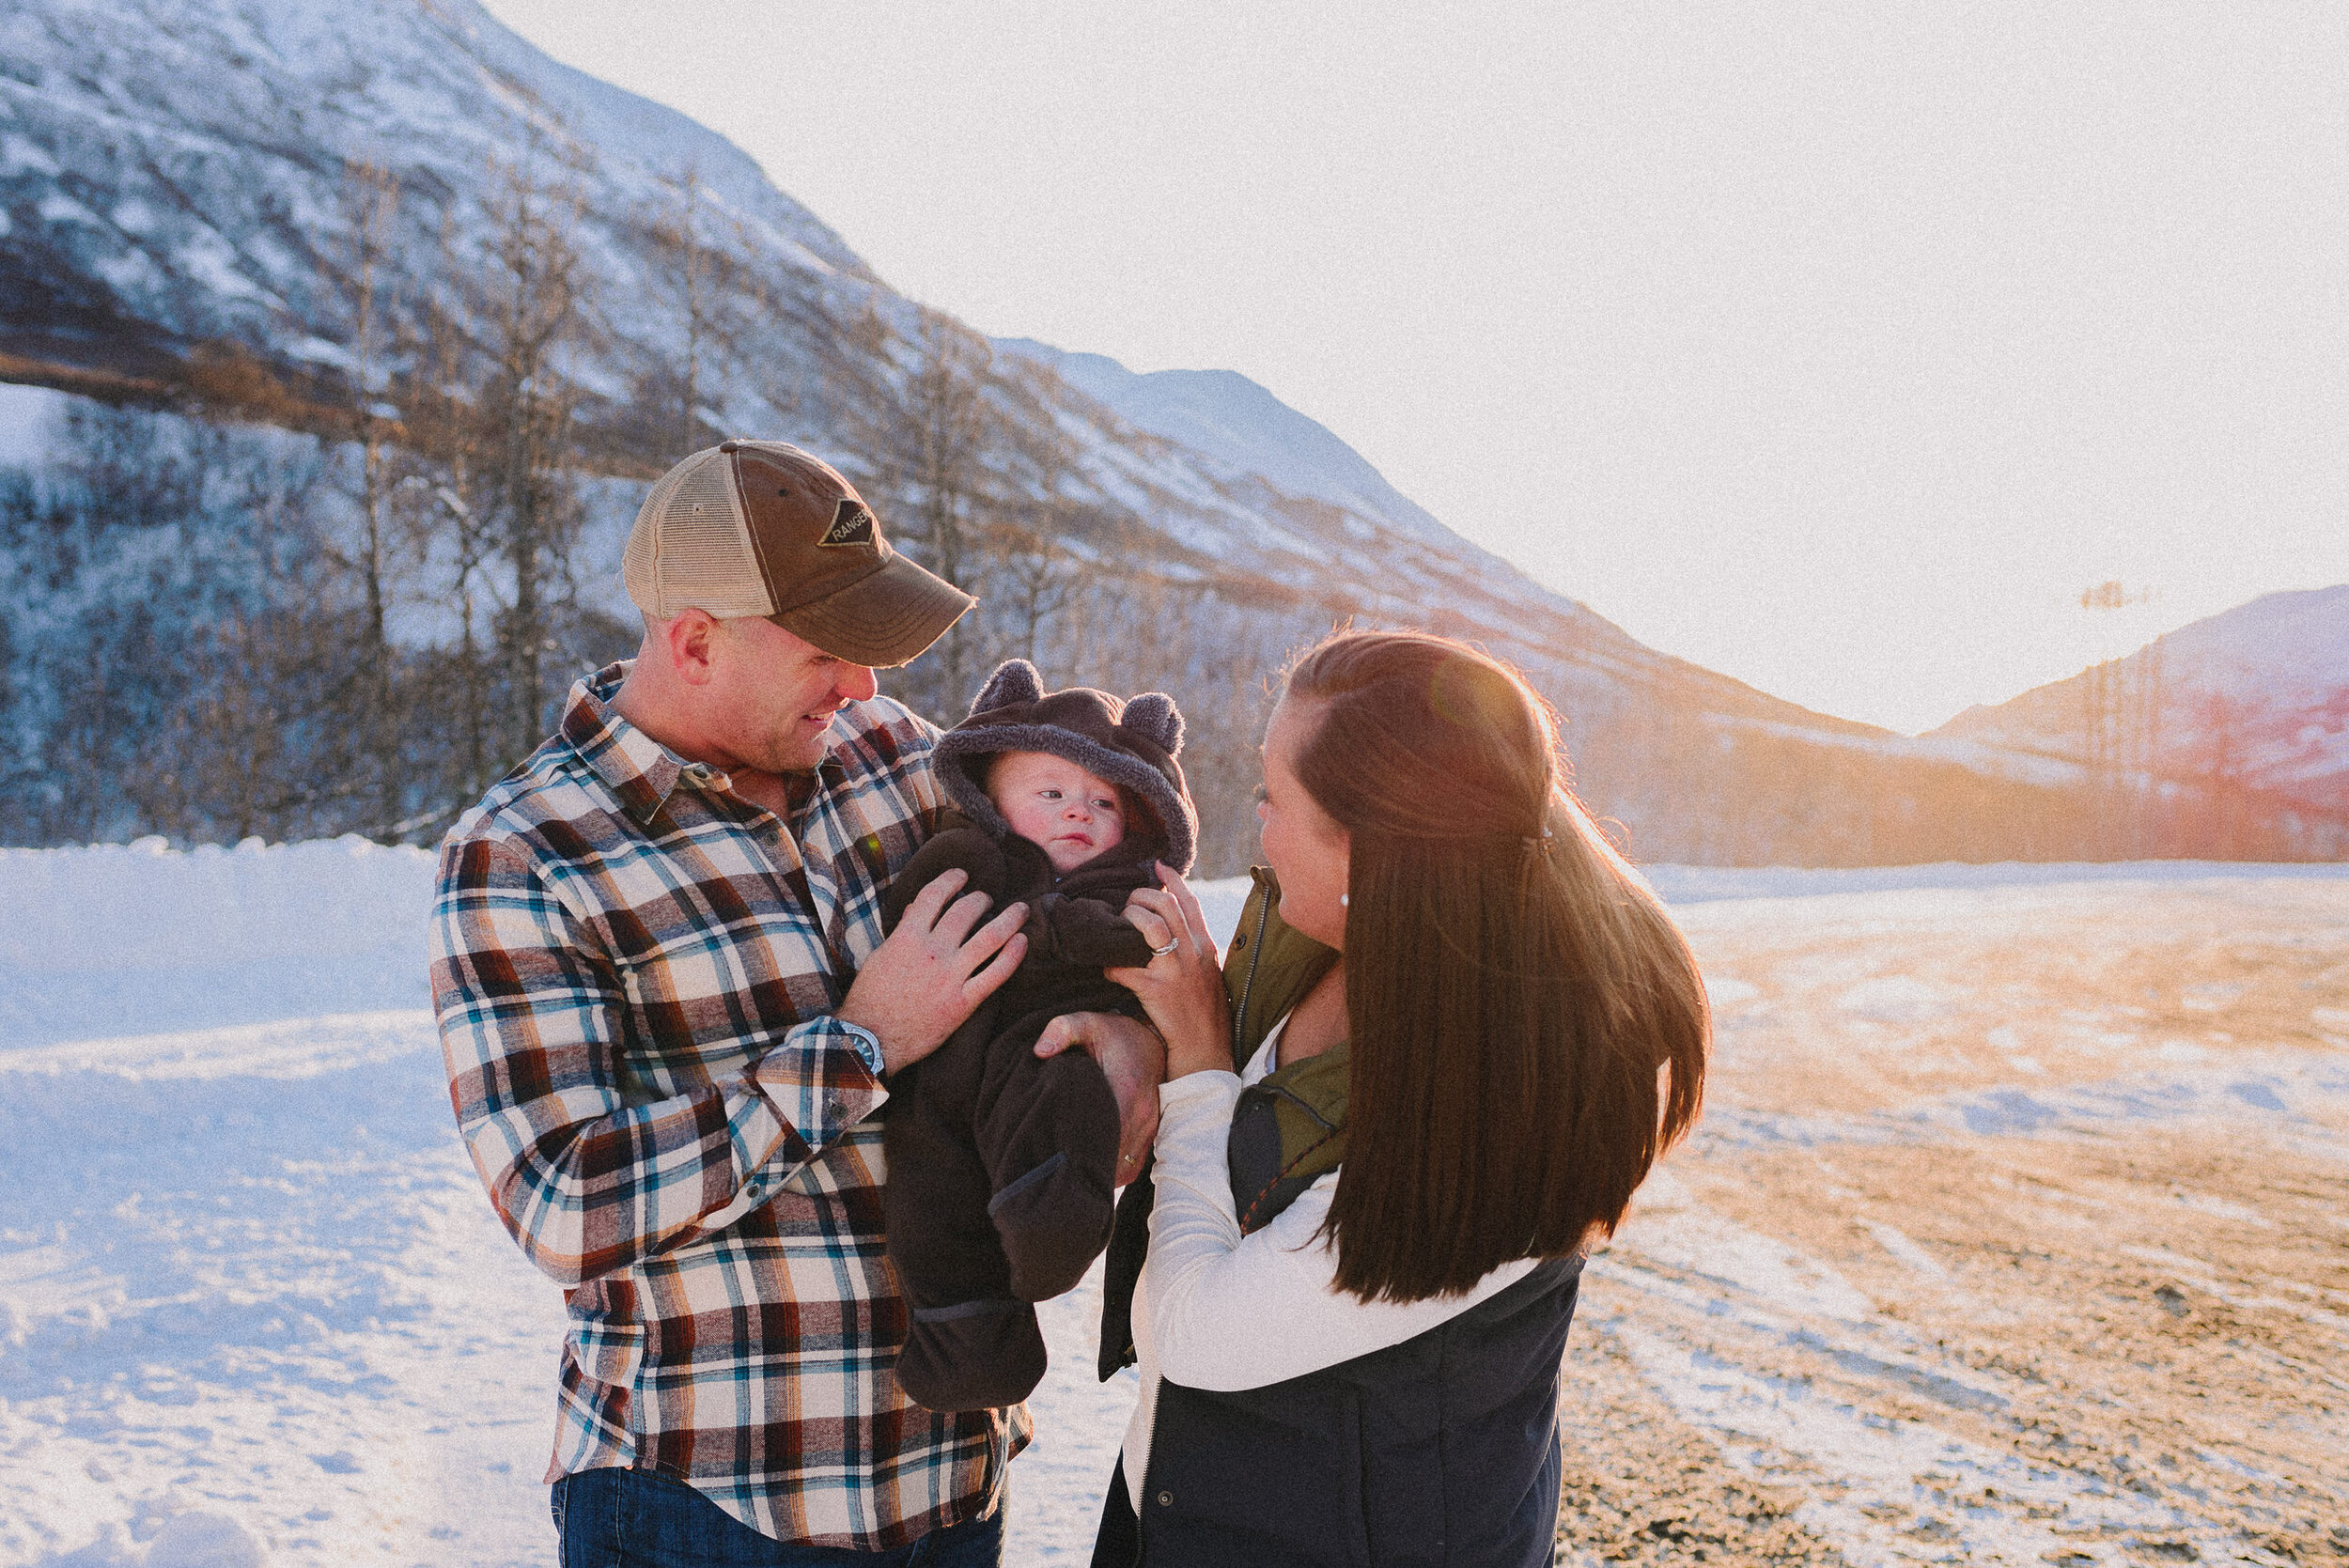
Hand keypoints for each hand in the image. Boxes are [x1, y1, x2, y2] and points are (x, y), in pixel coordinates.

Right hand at [837, 869, 1026, 1073]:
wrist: (870, 1039)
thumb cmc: (870, 999)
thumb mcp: (879, 957)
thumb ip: (901, 931)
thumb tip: (914, 908)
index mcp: (907, 936)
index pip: (934, 895)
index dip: (951, 879)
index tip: (962, 875)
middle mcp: (932, 951)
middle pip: (966, 911)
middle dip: (981, 899)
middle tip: (988, 898)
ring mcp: (950, 976)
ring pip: (990, 936)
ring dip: (1009, 919)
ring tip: (1020, 910)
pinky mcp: (964, 1002)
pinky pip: (997, 973)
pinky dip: (1014, 955)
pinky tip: (1023, 942)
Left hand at [1034, 1011, 1165, 1180]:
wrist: (1152, 1037)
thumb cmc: (1116, 1035)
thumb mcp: (1088, 1023)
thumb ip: (1063, 1029)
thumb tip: (1039, 1050)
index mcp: (1126, 1091)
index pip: (1104, 1138)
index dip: (1080, 1153)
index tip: (1056, 1157)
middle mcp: (1142, 1115)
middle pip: (1113, 1161)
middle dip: (1087, 1168)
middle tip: (1056, 1172)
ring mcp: (1149, 1127)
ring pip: (1124, 1168)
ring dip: (1101, 1172)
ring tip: (1072, 1172)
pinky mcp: (1151, 1133)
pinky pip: (1133, 1166)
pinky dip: (1114, 1170)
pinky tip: (1093, 1167)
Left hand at [1110, 863, 1232, 1079]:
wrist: (1206, 1048)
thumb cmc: (1205, 1013)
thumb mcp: (1209, 973)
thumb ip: (1195, 949)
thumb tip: (1175, 928)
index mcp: (1205, 946)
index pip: (1189, 902)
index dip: (1171, 880)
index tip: (1156, 865)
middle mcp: (1192, 952)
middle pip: (1163, 905)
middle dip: (1140, 898)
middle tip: (1127, 904)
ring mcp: (1174, 970)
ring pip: (1145, 926)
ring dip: (1126, 922)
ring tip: (1116, 929)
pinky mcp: (1155, 989)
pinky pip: (1123, 966)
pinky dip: (1111, 965)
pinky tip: (1108, 969)